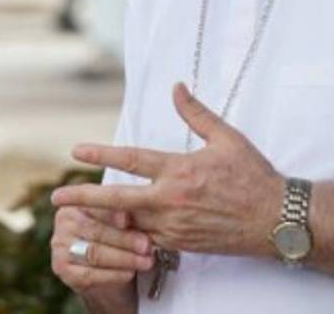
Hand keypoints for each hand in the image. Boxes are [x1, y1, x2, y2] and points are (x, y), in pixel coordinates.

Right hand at [50, 204, 151, 302]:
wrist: (108, 273)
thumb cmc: (119, 238)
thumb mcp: (123, 222)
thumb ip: (125, 214)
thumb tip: (128, 216)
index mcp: (76, 201)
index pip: (95, 205)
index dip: (112, 213)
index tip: (129, 220)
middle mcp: (63, 222)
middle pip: (96, 230)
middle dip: (124, 239)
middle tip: (147, 245)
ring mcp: (60, 247)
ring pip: (94, 253)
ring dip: (124, 258)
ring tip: (146, 261)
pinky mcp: (62, 270)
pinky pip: (90, 274)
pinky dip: (113, 274)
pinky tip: (130, 273)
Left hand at [51, 83, 283, 256]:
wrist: (277, 221)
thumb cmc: (254, 177)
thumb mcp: (226, 138)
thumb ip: (195, 113)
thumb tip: (176, 87)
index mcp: (179, 170)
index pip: (131, 160)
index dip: (101, 154)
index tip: (76, 150)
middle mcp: (171, 201)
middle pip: (116, 200)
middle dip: (83, 199)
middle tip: (56, 197)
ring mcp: (174, 227)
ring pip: (128, 223)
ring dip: (103, 219)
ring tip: (78, 214)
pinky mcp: (180, 246)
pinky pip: (146, 240)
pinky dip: (129, 234)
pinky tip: (115, 230)